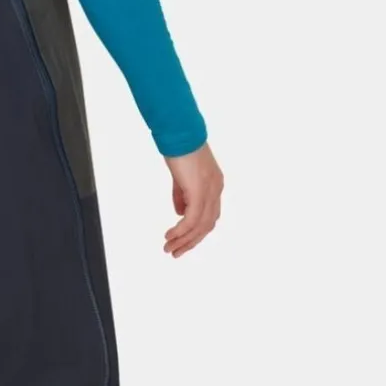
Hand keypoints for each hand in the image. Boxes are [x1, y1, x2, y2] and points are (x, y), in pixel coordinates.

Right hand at [163, 143, 223, 257]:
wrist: (180, 132)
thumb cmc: (179, 149)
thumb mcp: (181, 177)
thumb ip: (182, 195)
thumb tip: (179, 213)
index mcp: (214, 186)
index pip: (210, 216)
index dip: (197, 232)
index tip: (183, 242)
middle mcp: (216, 190)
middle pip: (207, 225)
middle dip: (191, 242)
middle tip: (175, 253)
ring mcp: (209, 191)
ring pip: (200, 226)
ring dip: (184, 240)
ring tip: (169, 249)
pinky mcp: (199, 191)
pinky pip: (191, 219)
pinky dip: (181, 231)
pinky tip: (170, 236)